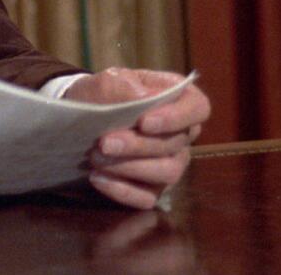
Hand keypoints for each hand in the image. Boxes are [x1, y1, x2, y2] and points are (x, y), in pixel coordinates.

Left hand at [64, 68, 210, 208]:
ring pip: (167, 173)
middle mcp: (181, 134)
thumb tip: (147, 98)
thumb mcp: (107, 81)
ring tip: (96, 158)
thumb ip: (124, 86)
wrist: (82, 116)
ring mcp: (170, 163)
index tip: (144, 122)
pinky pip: (147, 198)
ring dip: (130, 167)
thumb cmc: (103, 93)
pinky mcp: (153, 188)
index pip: (198, 108)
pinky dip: (121, 190)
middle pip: (175, 145)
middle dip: (138, 145)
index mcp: (179, 99)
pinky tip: (97, 178)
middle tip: (104, 142)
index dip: (176, 117)